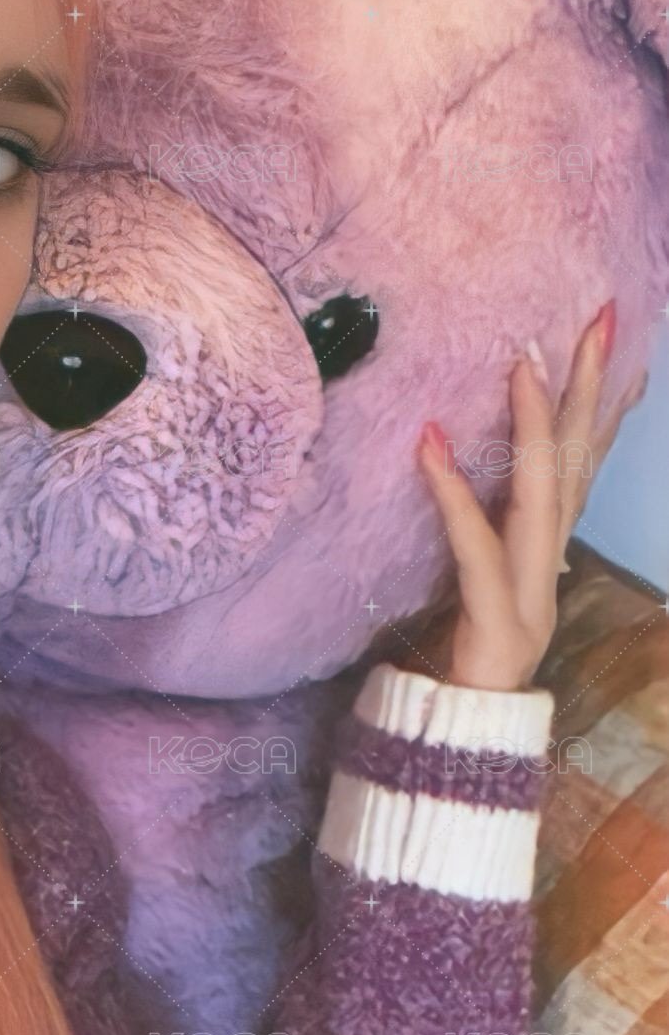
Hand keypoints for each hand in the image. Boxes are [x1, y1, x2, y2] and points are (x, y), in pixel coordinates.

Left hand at [415, 301, 637, 691]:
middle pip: (578, 458)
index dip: (599, 392)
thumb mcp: (492, 560)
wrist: (478, 715)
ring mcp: (530, 579)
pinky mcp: (495, 608)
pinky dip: (452, 491)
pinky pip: (473, 541)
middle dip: (589, 386)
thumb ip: (494, 507)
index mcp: (552, 536)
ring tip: (524, 363)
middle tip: (599, 320)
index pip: (583, 452)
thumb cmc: (477, 635)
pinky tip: (430, 443)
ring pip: (542, 490)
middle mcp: (552, 549)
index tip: (604, 327)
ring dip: (535, 424)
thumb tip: (486, 451)